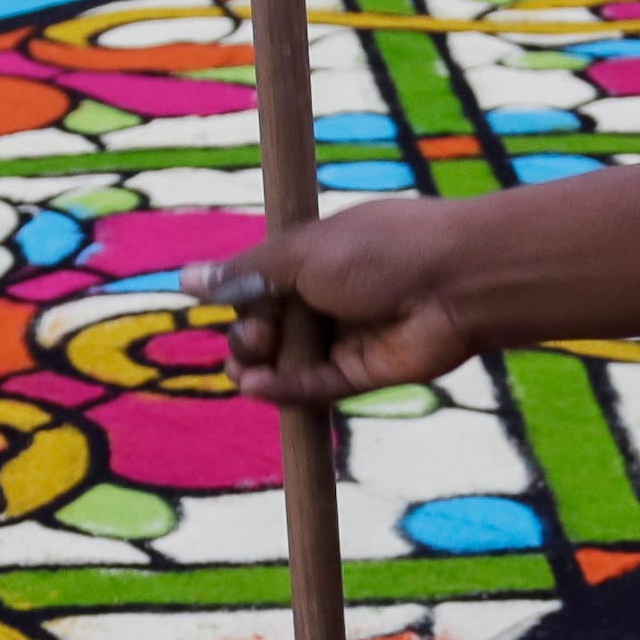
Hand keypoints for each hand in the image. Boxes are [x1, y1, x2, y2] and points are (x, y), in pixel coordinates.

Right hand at [196, 206, 503, 402]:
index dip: (240, 297)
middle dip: (249, 333)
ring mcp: (343, 338)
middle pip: (266, 328)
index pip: (259, 286)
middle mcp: (326, 299)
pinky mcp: (360, 375)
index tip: (226, 297)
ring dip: (258, 364)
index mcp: (313, 259)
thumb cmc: (380, 250)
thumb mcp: (301, 252)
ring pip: (284, 362)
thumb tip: (186, 280)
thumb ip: (245, 273)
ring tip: (251, 362)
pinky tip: (255, 386)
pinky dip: (281, 390)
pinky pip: (311, 387)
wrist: (453, 282)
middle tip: (261, 331)